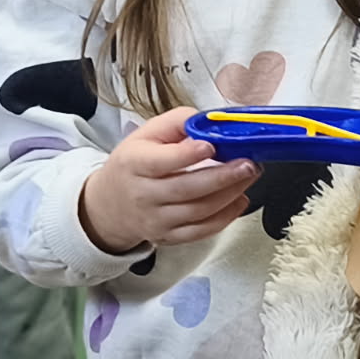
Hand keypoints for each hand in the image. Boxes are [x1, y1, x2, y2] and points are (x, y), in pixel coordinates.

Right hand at [79, 107, 259, 253]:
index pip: (161, 162)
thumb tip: (209, 122)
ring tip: (250, 175)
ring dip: (230, 193)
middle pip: (186, 189)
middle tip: (249, 164)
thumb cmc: (134, 163)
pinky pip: (201, 231)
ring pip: (198, 211)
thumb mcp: (147, 134)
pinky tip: (240, 199)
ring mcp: (156, 219)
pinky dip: (226, 217)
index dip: (187, 154)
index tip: (210, 146)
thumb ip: (178, 123)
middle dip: (223, 176)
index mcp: (134, 164)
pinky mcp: (169, 236)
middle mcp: (143, 195)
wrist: (110, 204)